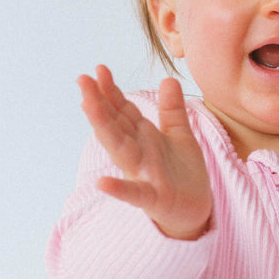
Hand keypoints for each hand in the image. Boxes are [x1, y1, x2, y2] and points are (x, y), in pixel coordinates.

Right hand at [77, 66, 211, 239]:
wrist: (196, 209)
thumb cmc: (184, 173)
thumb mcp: (180, 135)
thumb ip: (172, 110)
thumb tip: (168, 79)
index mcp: (143, 137)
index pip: (123, 110)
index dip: (111, 91)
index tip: (99, 69)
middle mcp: (137, 153)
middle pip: (115, 125)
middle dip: (98, 102)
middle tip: (82, 79)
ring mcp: (142, 175)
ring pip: (119, 150)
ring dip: (103, 129)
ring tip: (86, 107)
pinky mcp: (152, 199)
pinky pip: (133, 194)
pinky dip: (118, 189)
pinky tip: (101, 183)